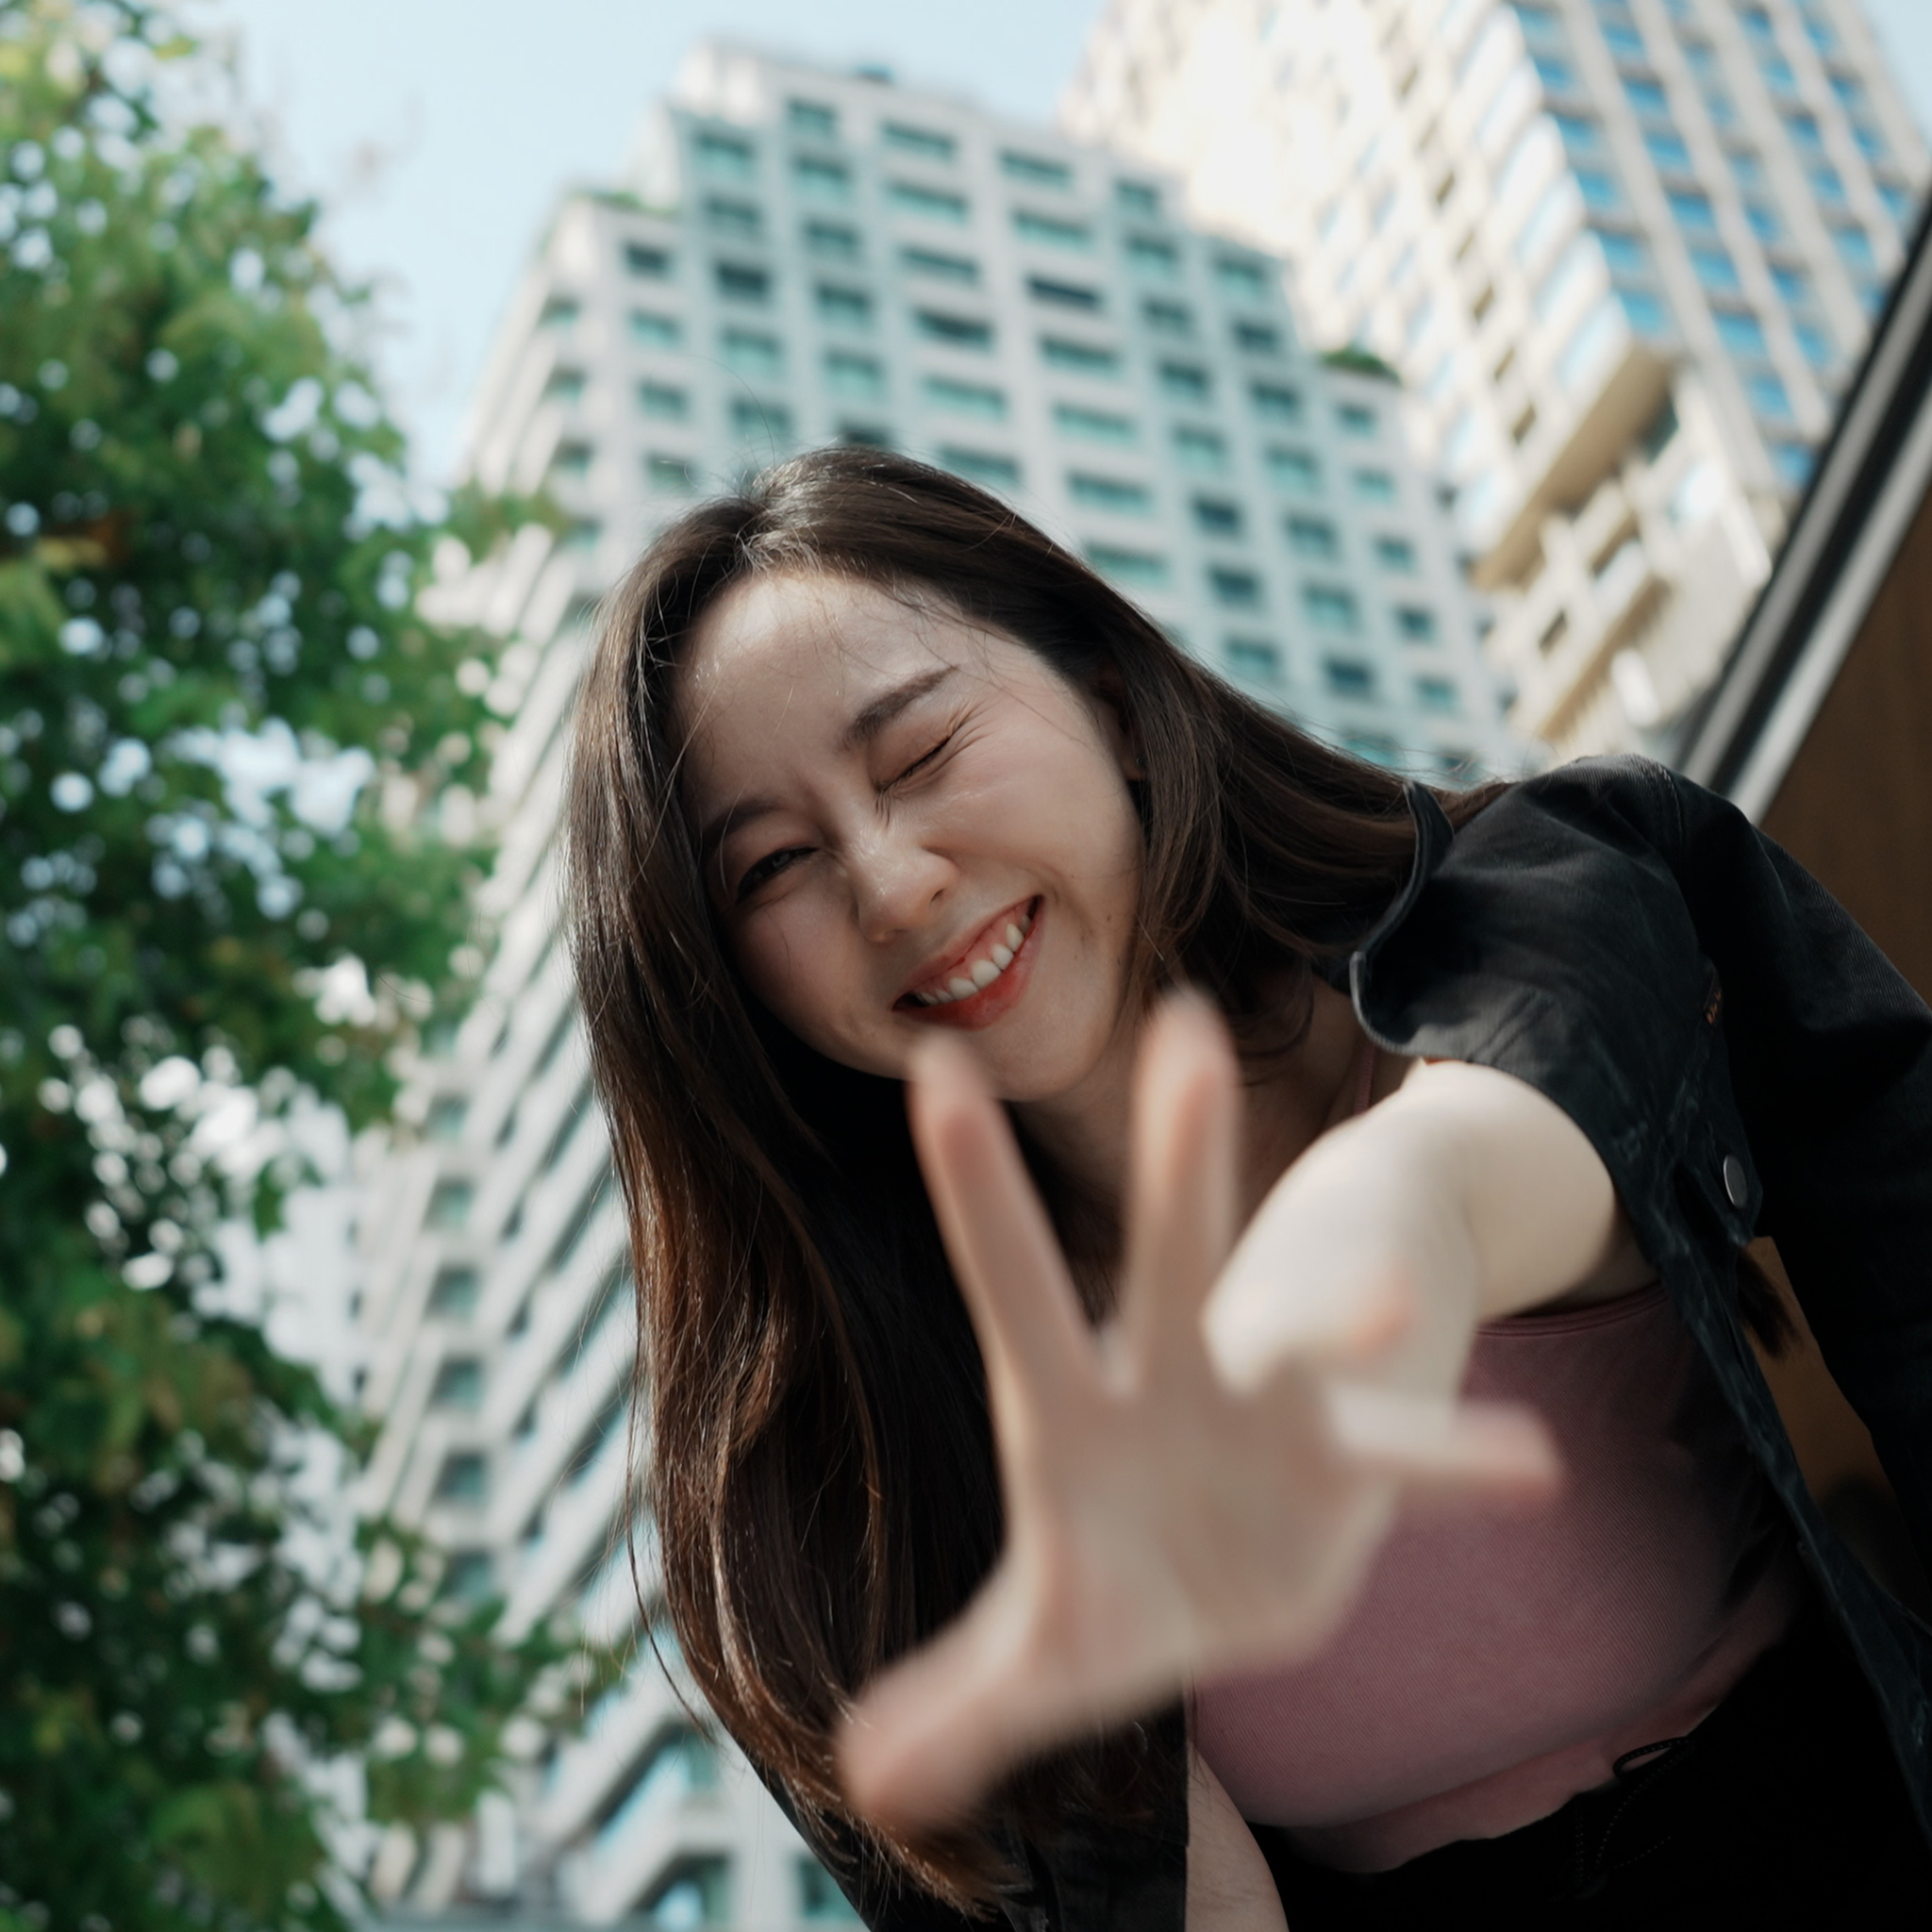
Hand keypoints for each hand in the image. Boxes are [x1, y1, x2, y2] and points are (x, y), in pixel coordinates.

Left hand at [836, 996, 1558, 1831]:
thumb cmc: (1122, 1564)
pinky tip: (1529, 1466)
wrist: (1241, 1552)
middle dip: (1183, 1166)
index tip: (939, 1072)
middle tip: (1190, 1034)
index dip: (978, 1193)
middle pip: (1172, 1268)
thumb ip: (965, 1700)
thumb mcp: (1045, 1637)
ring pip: (1308, 1346)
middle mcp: (1175, 1385)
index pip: (1015, 1294)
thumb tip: (868, 1777)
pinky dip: (1459, 1469)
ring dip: (1343, 1318)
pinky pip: (1412, 1469)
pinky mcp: (1350, 1476)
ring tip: (1379, 1293)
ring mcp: (1270, 1419)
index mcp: (1075, 1411)